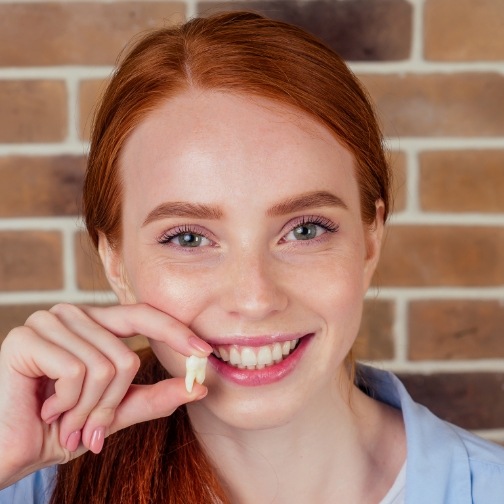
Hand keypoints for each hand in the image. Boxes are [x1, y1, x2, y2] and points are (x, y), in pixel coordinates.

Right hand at [0, 303, 210, 488]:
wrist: (9, 449)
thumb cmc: (59, 428)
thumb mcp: (114, 413)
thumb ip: (153, 398)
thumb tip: (198, 386)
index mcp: (95, 324)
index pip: (144, 316)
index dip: (176, 331)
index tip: (205, 351)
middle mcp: (73, 315)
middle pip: (125, 356)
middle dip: (110, 404)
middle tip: (89, 428)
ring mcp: (48, 322)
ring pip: (104, 367)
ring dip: (87, 410)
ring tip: (64, 420)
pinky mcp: (26, 338)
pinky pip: (76, 372)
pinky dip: (67, 403)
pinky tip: (46, 409)